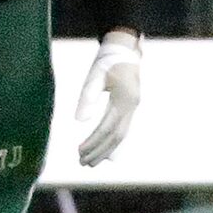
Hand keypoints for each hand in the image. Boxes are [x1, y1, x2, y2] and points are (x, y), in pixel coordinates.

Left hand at [77, 28, 143, 166]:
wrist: (125, 49)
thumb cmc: (107, 61)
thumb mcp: (95, 77)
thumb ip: (88, 98)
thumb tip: (79, 121)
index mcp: (123, 99)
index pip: (106, 128)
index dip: (93, 142)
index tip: (78, 151)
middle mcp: (132, 106)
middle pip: (116, 137)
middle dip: (99, 152)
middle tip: (82, 163)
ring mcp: (134, 107)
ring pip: (121, 136)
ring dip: (106, 151)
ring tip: (90, 162)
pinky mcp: (131, 107)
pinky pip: (123, 129)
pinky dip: (113, 143)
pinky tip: (105, 152)